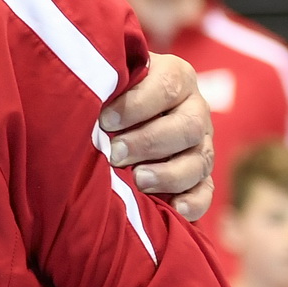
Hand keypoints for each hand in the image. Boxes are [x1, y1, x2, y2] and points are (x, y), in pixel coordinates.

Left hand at [101, 52, 212, 221]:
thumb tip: (83, 96)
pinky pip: (205, 191)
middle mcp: (194, 109)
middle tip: (116, 154)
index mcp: (175, 78)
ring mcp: (201, 144)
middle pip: (187, 126)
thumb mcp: (107, 82)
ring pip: (200, 160)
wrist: (114, 119)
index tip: (106, 122)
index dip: (137, 105)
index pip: (167, 86)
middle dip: (149, 142)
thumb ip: (104, 84)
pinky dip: (193, 202)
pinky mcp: (200, 175)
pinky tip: (176, 209)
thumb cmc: (106, 96)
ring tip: (139, 180)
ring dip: (169, 174)